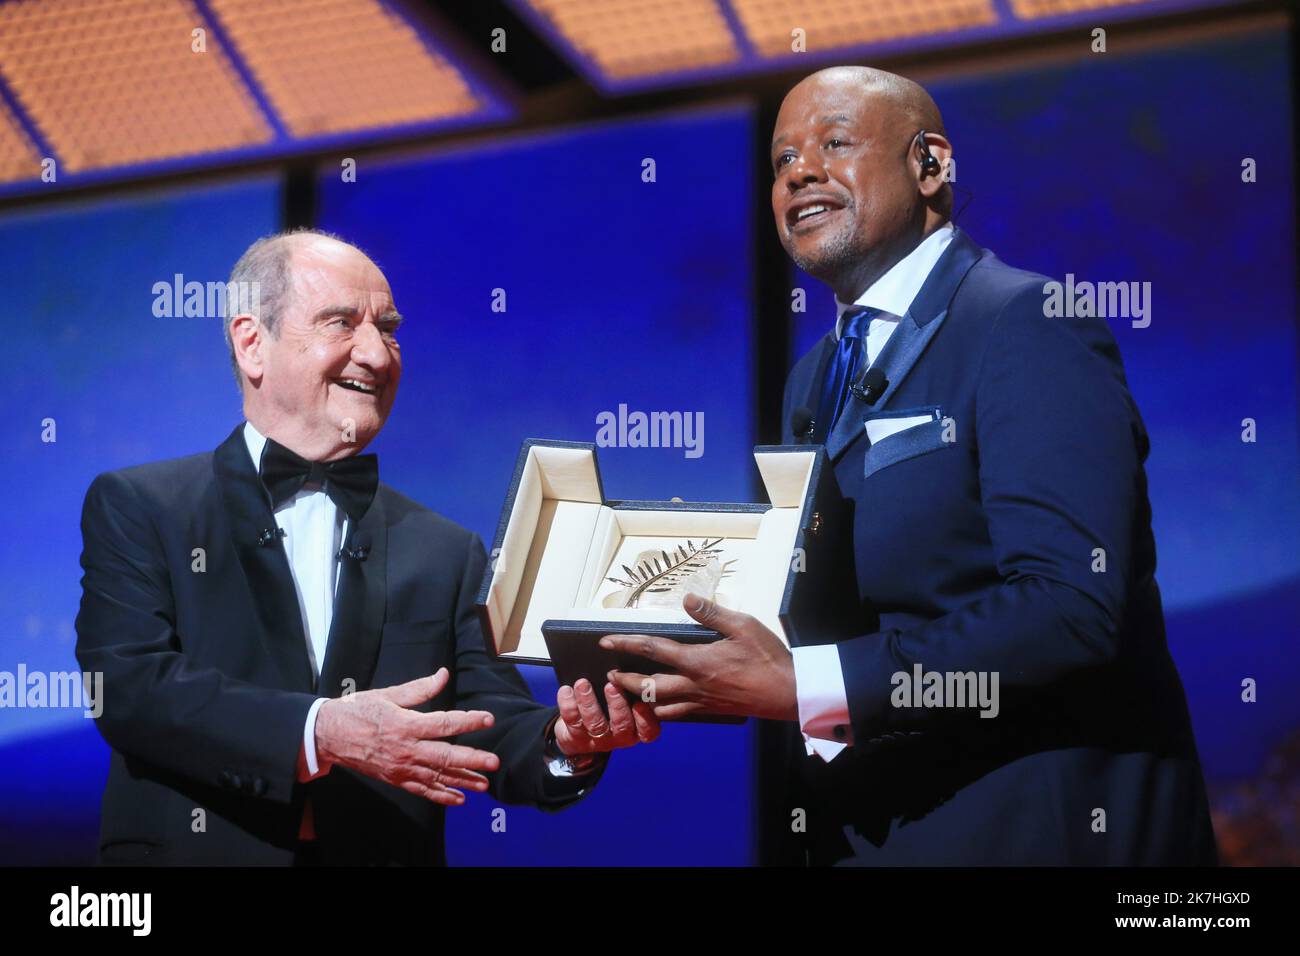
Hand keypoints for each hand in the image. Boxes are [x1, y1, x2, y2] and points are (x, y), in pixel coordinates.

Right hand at [314, 668, 499, 805]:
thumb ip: (419, 688)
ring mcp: (400, 768)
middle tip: (494, 762)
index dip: (468, 721)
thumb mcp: (387, 694)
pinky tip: (458, 799)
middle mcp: (406, 749)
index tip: (488, 719)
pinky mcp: (395, 779)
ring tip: (484, 785)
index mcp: (405, 724)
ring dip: (462, 781)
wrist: (327, 735)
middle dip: (472, 760)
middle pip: (445, 756)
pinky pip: (421, 790)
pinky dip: (441, 796)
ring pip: (437, 777)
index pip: (444, 723)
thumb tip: (443, 675)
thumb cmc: (357, 711)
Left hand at [553, 678, 659, 755]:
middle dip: (617, 704)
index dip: (645, 718)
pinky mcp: (577, 739)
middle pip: (622, 724)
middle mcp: (620, 736)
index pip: (648, 729)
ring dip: (589, 702)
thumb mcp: (625, 701)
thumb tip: (629, 667)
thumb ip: (630, 690)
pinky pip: (573, 721)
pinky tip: (566, 691)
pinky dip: (568, 704)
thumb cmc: (609, 708)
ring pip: (595, 723)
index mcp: (637, 728)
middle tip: (611, 685)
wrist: (578, 733)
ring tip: (583, 684)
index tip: (640, 702)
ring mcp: (598, 740)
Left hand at [602, 593, 797, 720]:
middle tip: (609, 676)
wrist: (787, 693)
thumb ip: (711, 612)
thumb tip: (686, 598)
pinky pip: (679, 714)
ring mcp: (701, 701)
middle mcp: (693, 685)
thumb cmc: (767, 657)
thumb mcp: (743, 625)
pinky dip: (664, 711)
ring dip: (641, 700)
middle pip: (648, 687)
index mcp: (697, 661)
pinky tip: (662, 705)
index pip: (652, 650)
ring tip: (629, 694)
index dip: (626, 644)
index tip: (606, 642)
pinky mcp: (712, 710)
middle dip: (625, 682)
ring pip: (660, 707)